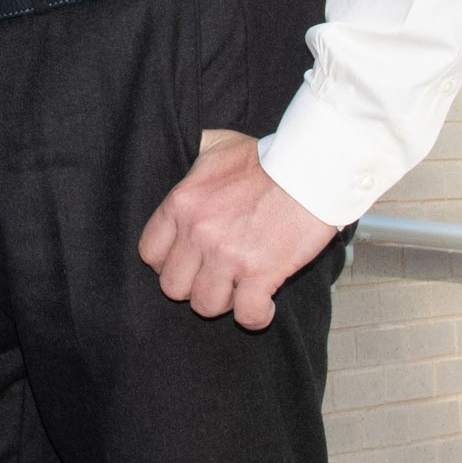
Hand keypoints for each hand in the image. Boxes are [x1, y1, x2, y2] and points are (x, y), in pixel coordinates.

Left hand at [136, 129, 336, 329]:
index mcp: (181, 204)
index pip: (150, 253)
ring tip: (240, 289)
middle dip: (194, 286)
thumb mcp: (217, 145)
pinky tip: (264, 304)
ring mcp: (228, 255)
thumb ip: (196, 161)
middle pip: (173, 286)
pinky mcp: (261, 273)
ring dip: (224, 302)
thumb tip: (192, 160)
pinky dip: (256, 316)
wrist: (311, 170)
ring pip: (205, 305)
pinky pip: (247, 315)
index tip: (188, 263)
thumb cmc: (268, 158)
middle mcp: (198, 232)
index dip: (168, 264)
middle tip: (216, 277)